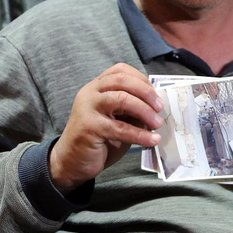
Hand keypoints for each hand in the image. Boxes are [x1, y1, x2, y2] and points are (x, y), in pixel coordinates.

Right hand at [49, 63, 163, 194]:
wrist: (71, 162)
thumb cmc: (98, 138)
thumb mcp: (117, 118)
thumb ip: (132, 108)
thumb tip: (158, 105)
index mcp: (97, 86)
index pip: (120, 71)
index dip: (141, 79)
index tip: (156, 94)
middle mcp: (90, 92)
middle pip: (122, 80)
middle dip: (146, 92)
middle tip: (160, 107)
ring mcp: (87, 108)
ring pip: (122, 99)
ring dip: (145, 111)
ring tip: (158, 123)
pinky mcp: (89, 127)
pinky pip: (120, 128)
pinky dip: (140, 134)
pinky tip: (152, 140)